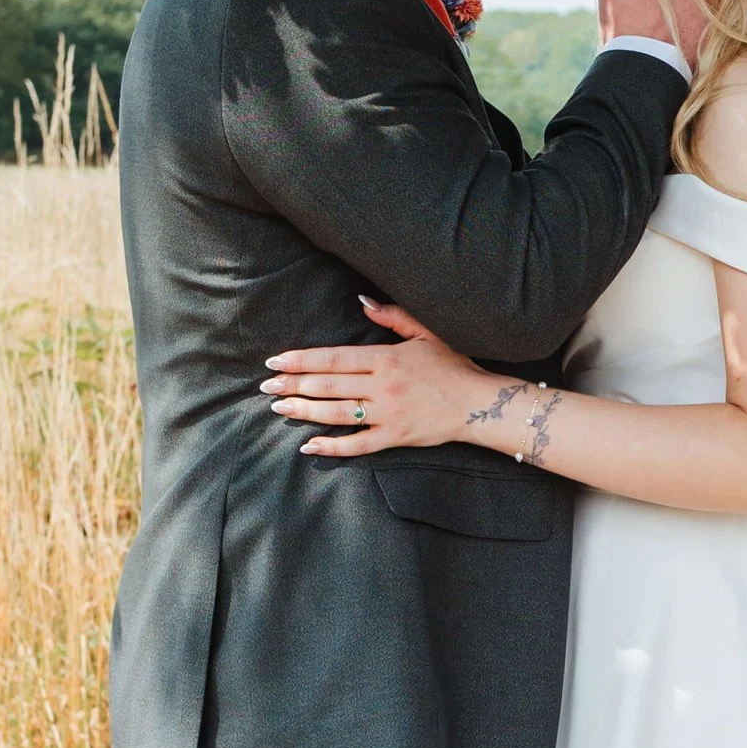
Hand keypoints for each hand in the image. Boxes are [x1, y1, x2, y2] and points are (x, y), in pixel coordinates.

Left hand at [263, 300, 513, 457]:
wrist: (479, 403)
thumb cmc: (453, 365)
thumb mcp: (426, 332)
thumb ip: (393, 317)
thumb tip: (362, 302)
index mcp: (386, 358)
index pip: (334, 359)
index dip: (302, 360)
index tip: (276, 361)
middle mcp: (383, 386)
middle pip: (329, 386)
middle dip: (294, 385)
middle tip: (267, 386)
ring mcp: (388, 414)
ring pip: (337, 414)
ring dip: (305, 411)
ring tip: (280, 407)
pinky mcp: (396, 437)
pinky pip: (358, 445)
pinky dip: (332, 446)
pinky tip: (309, 445)